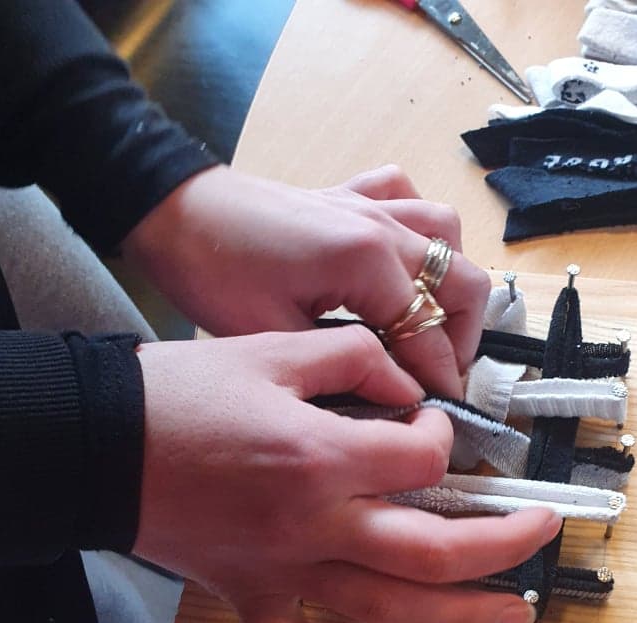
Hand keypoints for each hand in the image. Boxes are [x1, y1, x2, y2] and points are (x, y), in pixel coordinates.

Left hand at [121, 164, 489, 397]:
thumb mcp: (274, 335)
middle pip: (464, 282)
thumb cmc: (213, 273)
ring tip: (434, 324)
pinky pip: (409, 197)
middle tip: (440, 378)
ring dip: (453, 284)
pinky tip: (405, 257)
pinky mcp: (351, 195)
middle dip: (462, 339)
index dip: (439, 380)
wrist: (172, 213)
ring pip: (449, 235)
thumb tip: (387, 393)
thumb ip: (342, 362)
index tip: (440, 414)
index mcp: (365, 261)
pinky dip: (420, 229)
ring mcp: (370, 204)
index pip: (429, 332)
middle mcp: (382, 226)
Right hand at [133, 326, 560, 622]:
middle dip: (504, 544)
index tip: (432, 424)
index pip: (422, 455)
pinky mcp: (248, 598)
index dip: (443, 434)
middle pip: (435, 552)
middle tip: (544, 532)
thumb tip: (406, 385)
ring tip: (515, 615)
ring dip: (462, 619)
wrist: (96, 444)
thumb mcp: (271, 349)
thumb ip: (353, 359)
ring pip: (390, 612)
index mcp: (322, 458)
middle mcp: (315, 525)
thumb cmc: (181, 392)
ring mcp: (283, 573)